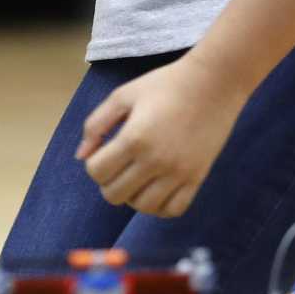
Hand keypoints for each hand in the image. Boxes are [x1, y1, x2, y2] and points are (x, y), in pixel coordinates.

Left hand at [76, 55, 250, 217]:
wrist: (213, 83)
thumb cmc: (164, 85)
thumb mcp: (122, 96)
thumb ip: (96, 124)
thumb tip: (80, 156)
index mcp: (133, 138)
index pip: (97, 172)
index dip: (93, 164)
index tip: (104, 151)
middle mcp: (155, 161)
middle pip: (115, 195)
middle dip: (108, 182)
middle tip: (118, 164)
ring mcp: (179, 173)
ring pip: (143, 207)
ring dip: (132, 196)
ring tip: (136, 177)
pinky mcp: (197, 178)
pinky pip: (173, 210)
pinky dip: (159, 206)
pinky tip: (156, 188)